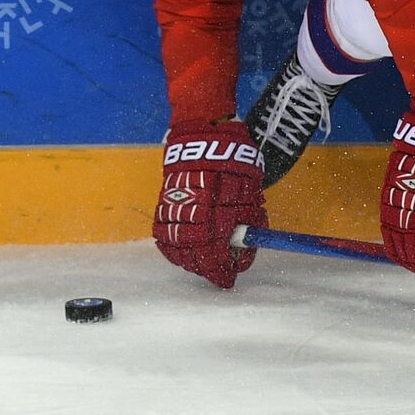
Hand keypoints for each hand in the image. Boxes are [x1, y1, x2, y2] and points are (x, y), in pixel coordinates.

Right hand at [153, 120, 265, 287]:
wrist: (204, 136)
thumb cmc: (234, 162)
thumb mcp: (251, 190)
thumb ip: (249, 218)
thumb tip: (249, 242)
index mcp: (218, 213)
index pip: (216, 253)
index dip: (223, 270)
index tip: (229, 278)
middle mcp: (193, 214)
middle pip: (196, 256)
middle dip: (208, 269)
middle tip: (219, 275)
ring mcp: (175, 210)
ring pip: (178, 250)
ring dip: (191, 262)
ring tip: (203, 266)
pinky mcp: (163, 205)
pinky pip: (164, 237)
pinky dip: (174, 250)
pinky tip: (184, 253)